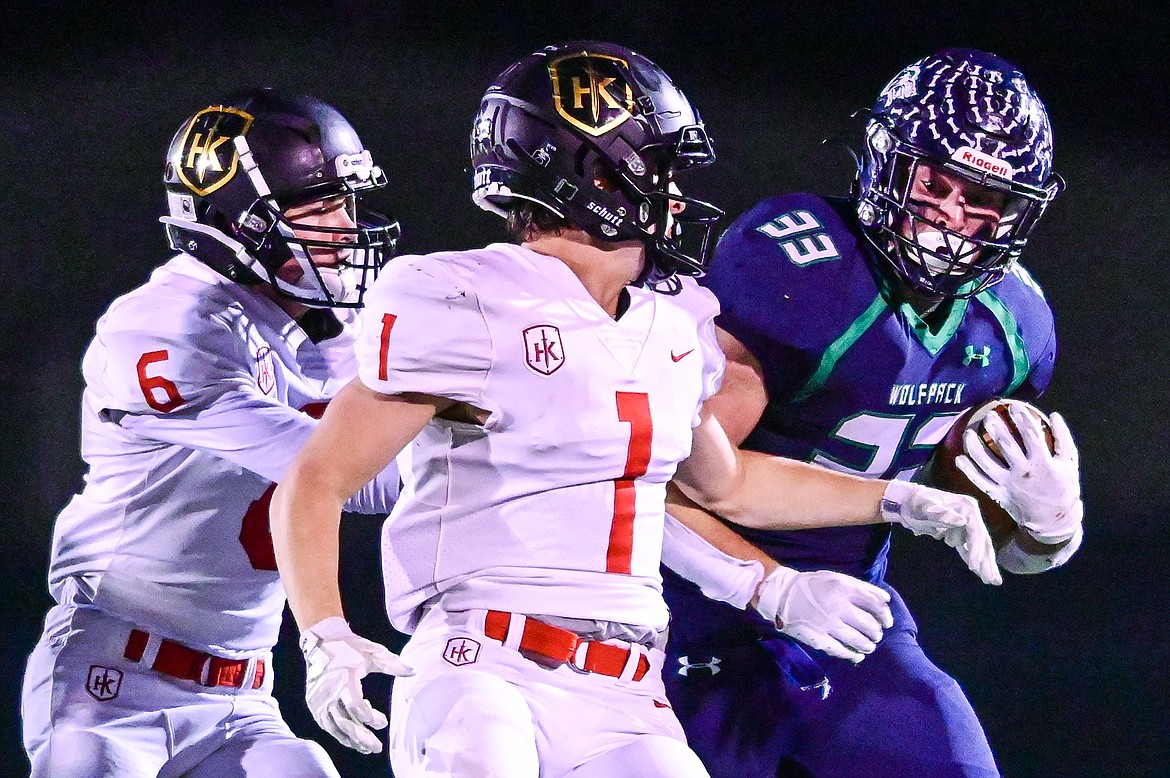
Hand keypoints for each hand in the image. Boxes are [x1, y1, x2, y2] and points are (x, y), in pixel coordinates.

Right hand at [299, 617, 413, 753]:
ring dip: (351, 739)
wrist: (322, 641)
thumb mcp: (372, 652)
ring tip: (366, 748)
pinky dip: (339, 734)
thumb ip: (392, 664)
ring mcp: (319, 701)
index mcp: (343, 680)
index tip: (383, 721)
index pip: (356, 706)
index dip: (370, 717)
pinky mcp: (314, 704)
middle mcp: (329, 693)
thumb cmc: (349, 647)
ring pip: (335, 727)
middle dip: (362, 737)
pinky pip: (326, 724)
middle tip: (377, 748)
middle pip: (345, 722)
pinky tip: (350, 740)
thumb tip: (413, 671)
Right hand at [754, 566, 893, 662]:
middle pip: (869, 625)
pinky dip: (853, 656)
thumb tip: (886, 600)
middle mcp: (838, 607)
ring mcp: (828, 624)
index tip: (887, 621)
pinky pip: (842, 651)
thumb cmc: (813, 585)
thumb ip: (861, 587)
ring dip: (869, 645)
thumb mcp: (836, 578)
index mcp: (843, 589)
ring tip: (869, 646)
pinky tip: (857, 656)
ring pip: (859, 641)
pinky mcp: (819, 638)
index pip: (875, 605)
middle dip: (877, 632)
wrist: (782, 595)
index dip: (885, 615)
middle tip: (876, 634)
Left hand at [880, 480, 1001, 584]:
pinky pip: (968, 547)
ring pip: (978, 546)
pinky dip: (973, 558)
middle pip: (981, 540)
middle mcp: (970, 515)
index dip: (976, 549)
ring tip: (993, 581)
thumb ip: (942, 514)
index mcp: (966, 508)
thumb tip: (962, 521)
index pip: (975, 532)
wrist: (907, 501)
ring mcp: (966, 524)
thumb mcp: (926, 506)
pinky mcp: (959, 531)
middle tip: (993, 580)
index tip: (974, 566)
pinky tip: (980, 572)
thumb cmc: (916, 503)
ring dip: (985, 563)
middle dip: (986, 561)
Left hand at [956, 408, 1081, 544]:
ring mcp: (1008, 484)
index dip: (1021, 418)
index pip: (1030, 434)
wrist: (1054, 521)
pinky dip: (968, 470)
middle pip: (1005, 445)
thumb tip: (1053, 414)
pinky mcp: (998, 495)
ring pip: (986, 462)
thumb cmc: (1063, 488)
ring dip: (974, 446)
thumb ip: (1063, 438)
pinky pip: (979, 481)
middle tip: (988, 415)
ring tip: (968, 433)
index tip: (1013, 406)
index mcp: (1043, 463)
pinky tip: (959, 458)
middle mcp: (1023, 472)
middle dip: (995, 427)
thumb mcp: (1070, 463)